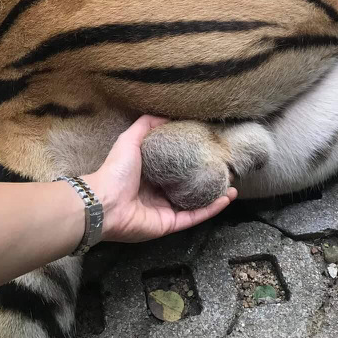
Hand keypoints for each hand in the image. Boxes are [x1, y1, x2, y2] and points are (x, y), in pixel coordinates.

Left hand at [83, 115, 236, 242]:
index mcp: (150, 175)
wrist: (104, 202)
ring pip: (196, 203)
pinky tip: (226, 199)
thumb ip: (146, 125)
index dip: (192, 159)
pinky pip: (195, 216)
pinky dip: (211, 209)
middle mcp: (159, 193)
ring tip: (232, 186)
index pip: (175, 167)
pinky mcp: (170, 224)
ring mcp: (165, 210)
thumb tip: (166, 114)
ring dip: (215, 196)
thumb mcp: (130, 139)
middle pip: (188, 186)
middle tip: (224, 169)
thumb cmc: (116, 170)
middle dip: (206, 180)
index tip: (209, 149)